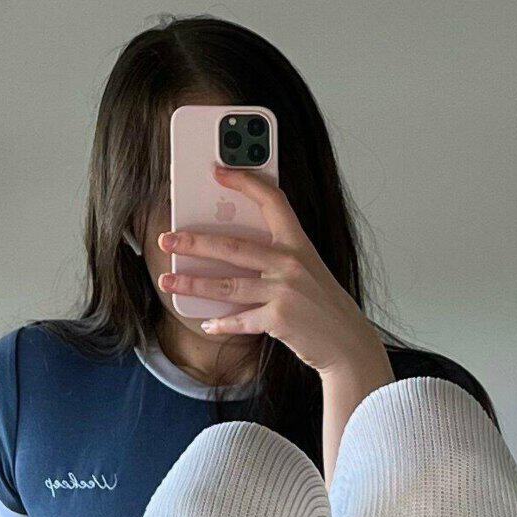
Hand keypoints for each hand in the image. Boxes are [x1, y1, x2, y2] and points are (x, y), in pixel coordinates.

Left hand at [156, 164, 386, 379]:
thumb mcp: (308, 271)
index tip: (219, 172)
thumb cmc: (324, 306)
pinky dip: (221, 323)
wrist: (348, 344)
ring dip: (193, 283)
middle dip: (195, 242)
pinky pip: (240, 319)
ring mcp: (285, 291)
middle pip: (233, 247)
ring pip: (227, 285)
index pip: (272, 201)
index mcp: (298, 244)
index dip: (245, 182)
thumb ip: (278, 257)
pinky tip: (207, 323)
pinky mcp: (279, 319)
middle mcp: (291, 263)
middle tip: (168, 239)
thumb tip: (231, 251)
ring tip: (168, 280)